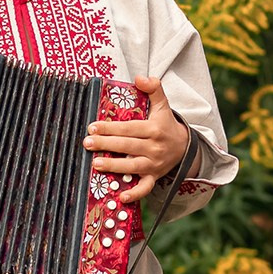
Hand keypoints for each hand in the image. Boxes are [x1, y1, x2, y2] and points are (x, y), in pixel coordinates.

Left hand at [84, 74, 191, 206]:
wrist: (184, 147)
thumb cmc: (166, 124)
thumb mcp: (163, 104)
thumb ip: (153, 88)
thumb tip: (139, 77)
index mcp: (154, 129)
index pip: (129, 128)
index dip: (111, 128)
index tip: (93, 126)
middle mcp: (154, 147)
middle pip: (127, 146)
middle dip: (106, 144)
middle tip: (87, 143)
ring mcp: (154, 164)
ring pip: (132, 166)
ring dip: (114, 166)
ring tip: (95, 164)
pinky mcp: (154, 177)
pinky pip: (145, 188)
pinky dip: (135, 194)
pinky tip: (121, 196)